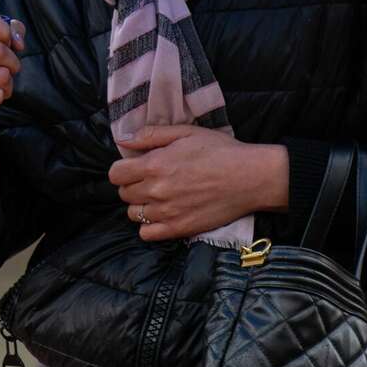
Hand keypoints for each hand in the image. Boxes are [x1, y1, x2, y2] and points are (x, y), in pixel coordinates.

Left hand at [108, 124, 288, 241]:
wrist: (250, 177)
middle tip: (151, 180)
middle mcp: (156, 191)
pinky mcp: (179, 229)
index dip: (123, 170)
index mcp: (154, 165)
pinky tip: (163, 215)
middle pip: (124, 194)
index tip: (135, 168)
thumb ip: (150, 135)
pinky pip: (147, 234)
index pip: (115, 174)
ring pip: (134, 214)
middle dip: (133, 186)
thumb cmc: (220, 150)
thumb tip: (122, 140)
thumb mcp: (186, 132)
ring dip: (141, 205)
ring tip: (159, 197)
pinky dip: (150, 226)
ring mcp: (166, 213)